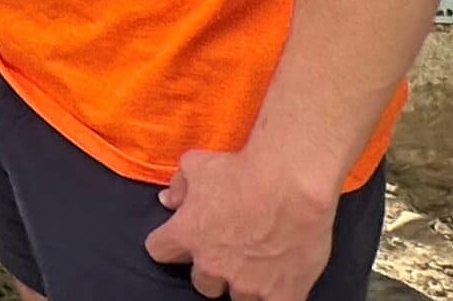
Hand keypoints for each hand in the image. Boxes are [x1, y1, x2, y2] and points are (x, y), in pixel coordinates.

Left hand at [145, 145, 337, 300]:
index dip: (170, 243)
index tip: (183, 237)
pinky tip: (281, 281)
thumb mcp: (197, 165)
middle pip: (201, 282)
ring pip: (237, 297)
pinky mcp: (281, 295)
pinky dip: (274, 295)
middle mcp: (212, 265)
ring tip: (258, 264)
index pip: (159, 250)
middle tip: (229, 251)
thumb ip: (179, 186)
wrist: (292, 185)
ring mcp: (247, 284)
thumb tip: (167, 200)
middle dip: (212, 268)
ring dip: (243, 283)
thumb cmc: (242, 170)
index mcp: (187, 235)